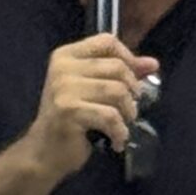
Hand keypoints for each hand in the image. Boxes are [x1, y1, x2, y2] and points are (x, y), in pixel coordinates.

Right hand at [26, 32, 158, 177]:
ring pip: (117, 91)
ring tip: (123, 124)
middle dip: (132, 90)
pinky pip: (110, 116)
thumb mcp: (95, 90)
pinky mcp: (68, 112)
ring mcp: (63, 89)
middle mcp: (62, 68)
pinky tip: (116, 140)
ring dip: (128, 111)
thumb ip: (121, 73)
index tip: (132, 80)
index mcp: (65, 56)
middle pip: (116, 67)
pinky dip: (119, 131)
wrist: (43, 153)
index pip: (106, 42)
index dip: (127, 57)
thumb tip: (152, 64)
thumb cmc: (70, 120)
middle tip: (129, 108)